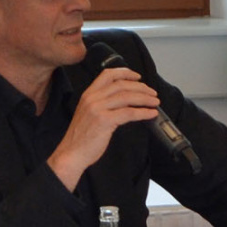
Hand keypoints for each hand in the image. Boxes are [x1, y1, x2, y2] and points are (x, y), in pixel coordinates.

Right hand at [47, 68, 160, 189]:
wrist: (71, 153)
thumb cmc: (81, 137)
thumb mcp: (89, 114)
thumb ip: (102, 104)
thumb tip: (125, 100)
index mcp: (88, 94)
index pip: (108, 75)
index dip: (125, 73)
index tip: (138, 77)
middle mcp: (92, 98)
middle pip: (121, 85)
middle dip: (141, 87)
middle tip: (152, 93)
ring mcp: (97, 109)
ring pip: (127, 97)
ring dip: (145, 99)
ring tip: (155, 102)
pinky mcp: (104, 121)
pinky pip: (129, 113)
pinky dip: (143, 112)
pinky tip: (151, 114)